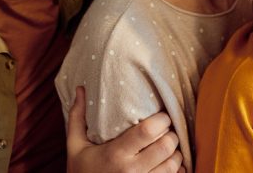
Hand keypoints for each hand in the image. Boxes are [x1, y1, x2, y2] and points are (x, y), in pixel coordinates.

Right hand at [67, 86, 184, 172]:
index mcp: (115, 154)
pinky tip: (170, 164)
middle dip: (171, 134)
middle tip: (167, 130)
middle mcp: (131, 171)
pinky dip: (177, 171)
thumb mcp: (75, 146)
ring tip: (169, 146)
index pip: (147, 131)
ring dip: (176, 153)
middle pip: (165, 146)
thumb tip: (80, 88)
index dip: (161, 120)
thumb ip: (77, 117)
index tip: (162, 115)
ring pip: (173, 165)